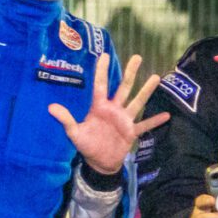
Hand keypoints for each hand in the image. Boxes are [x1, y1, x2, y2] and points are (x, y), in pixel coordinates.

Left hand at [48, 52, 168, 176]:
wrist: (100, 163)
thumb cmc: (87, 145)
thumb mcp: (74, 133)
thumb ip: (66, 119)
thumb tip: (50, 107)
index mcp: (99, 107)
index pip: (101, 85)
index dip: (102, 71)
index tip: (105, 55)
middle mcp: (114, 109)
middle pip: (124, 87)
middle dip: (130, 72)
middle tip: (137, 57)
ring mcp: (124, 120)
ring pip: (137, 102)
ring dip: (146, 91)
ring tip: (156, 77)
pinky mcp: (132, 132)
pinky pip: (145, 125)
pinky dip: (155, 121)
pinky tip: (167, 115)